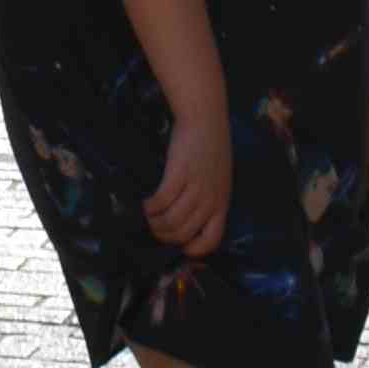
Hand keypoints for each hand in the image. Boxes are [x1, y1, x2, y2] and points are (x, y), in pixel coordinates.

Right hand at [141, 95, 231, 254]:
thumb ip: (209, 199)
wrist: (205, 119)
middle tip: (154, 226)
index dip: (193, 249)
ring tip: (148, 214)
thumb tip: (189, 220)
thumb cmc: (211, 147)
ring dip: (154, 222)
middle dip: (164, 236)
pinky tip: (146, 202)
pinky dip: (150, 207)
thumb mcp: (219, 179)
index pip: (212, 240)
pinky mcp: (179, 175)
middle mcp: (210, 200)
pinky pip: (161, 202)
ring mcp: (195, 188)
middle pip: (183, 234)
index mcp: (222, 203)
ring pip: (170, 221)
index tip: (180, 244)